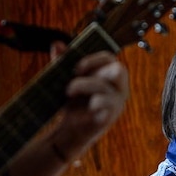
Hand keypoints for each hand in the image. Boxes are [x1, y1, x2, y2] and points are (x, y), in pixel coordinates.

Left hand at [50, 41, 129, 157]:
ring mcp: (116, 103)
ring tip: (68, 92)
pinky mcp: (111, 116)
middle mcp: (118, 88)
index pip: (109, 58)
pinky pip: (107, 104)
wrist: (70, 130)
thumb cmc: (73, 102)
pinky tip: (85, 105)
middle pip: (118, 70)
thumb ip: (63, 62)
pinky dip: (94, 102)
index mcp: (109, 76)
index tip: (76, 67)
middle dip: (95, 69)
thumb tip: (56, 44)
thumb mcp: (66, 79)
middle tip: (76, 74)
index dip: (93, 59)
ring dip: (83, 85)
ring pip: (105, 87)